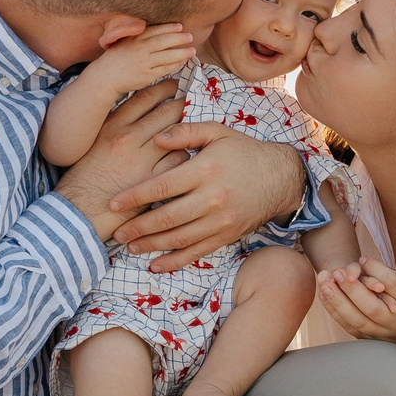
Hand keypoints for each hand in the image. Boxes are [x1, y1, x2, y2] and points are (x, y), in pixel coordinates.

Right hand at [53, 80, 186, 241]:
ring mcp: (142, 159)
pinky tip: (187, 160)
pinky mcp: (153, 181)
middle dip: (181, 104)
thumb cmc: (82, 181)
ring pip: (178, 134)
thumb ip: (113, 129)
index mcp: (112, 126)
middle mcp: (128, 138)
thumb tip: (136, 118)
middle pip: (165, 111)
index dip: (162, 88)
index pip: (144, 98)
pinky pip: (180, 160)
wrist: (78, 212)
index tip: (173, 86)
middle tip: (190, 102)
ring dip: (187, 132)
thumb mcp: (91, 145)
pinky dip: (186, 156)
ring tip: (192, 132)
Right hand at [82, 23, 192, 93]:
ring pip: (167, 56)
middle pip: (164, 41)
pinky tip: (182, 61)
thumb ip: (137, 36)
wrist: (104, 77)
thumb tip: (153, 30)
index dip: (168, 28)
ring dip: (181, 52)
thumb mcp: (123, 42)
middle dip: (179, 38)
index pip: (155, 31)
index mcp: (134, 39)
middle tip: (190, 36)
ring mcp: (144, 63)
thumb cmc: (114, 59)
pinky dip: (175, 64)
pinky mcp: (147, 75)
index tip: (180, 26)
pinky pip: (164, 69)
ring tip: (192, 50)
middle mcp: (140, 49)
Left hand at [110, 124, 303, 272]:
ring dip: (151, 245)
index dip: (135, 197)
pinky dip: (175, 261)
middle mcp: (212, 198)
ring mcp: (221, 221)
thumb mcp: (218, 132)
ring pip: (179, 238)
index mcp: (205, 170)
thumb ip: (186, 131)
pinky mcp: (226, 235)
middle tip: (115, 233)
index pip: (162, 186)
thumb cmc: (244, 151)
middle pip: (167, 218)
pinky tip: (156, 264)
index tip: (113, 203)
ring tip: (129, 247)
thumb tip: (155, 137)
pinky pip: (197, 252)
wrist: (281, 178)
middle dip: (138, 227)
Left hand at [314, 255, 395, 345]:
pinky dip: (334, 310)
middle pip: (372, 307)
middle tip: (337, 273)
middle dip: (352, 290)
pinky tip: (323, 295)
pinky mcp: (365, 338)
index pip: (394, 286)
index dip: (376, 272)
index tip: (361, 260)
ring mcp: (379, 333)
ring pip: (357, 321)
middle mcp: (394, 322)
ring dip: (338, 302)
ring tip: (325, 284)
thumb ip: (385, 273)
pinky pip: (348, 326)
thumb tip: (362, 261)